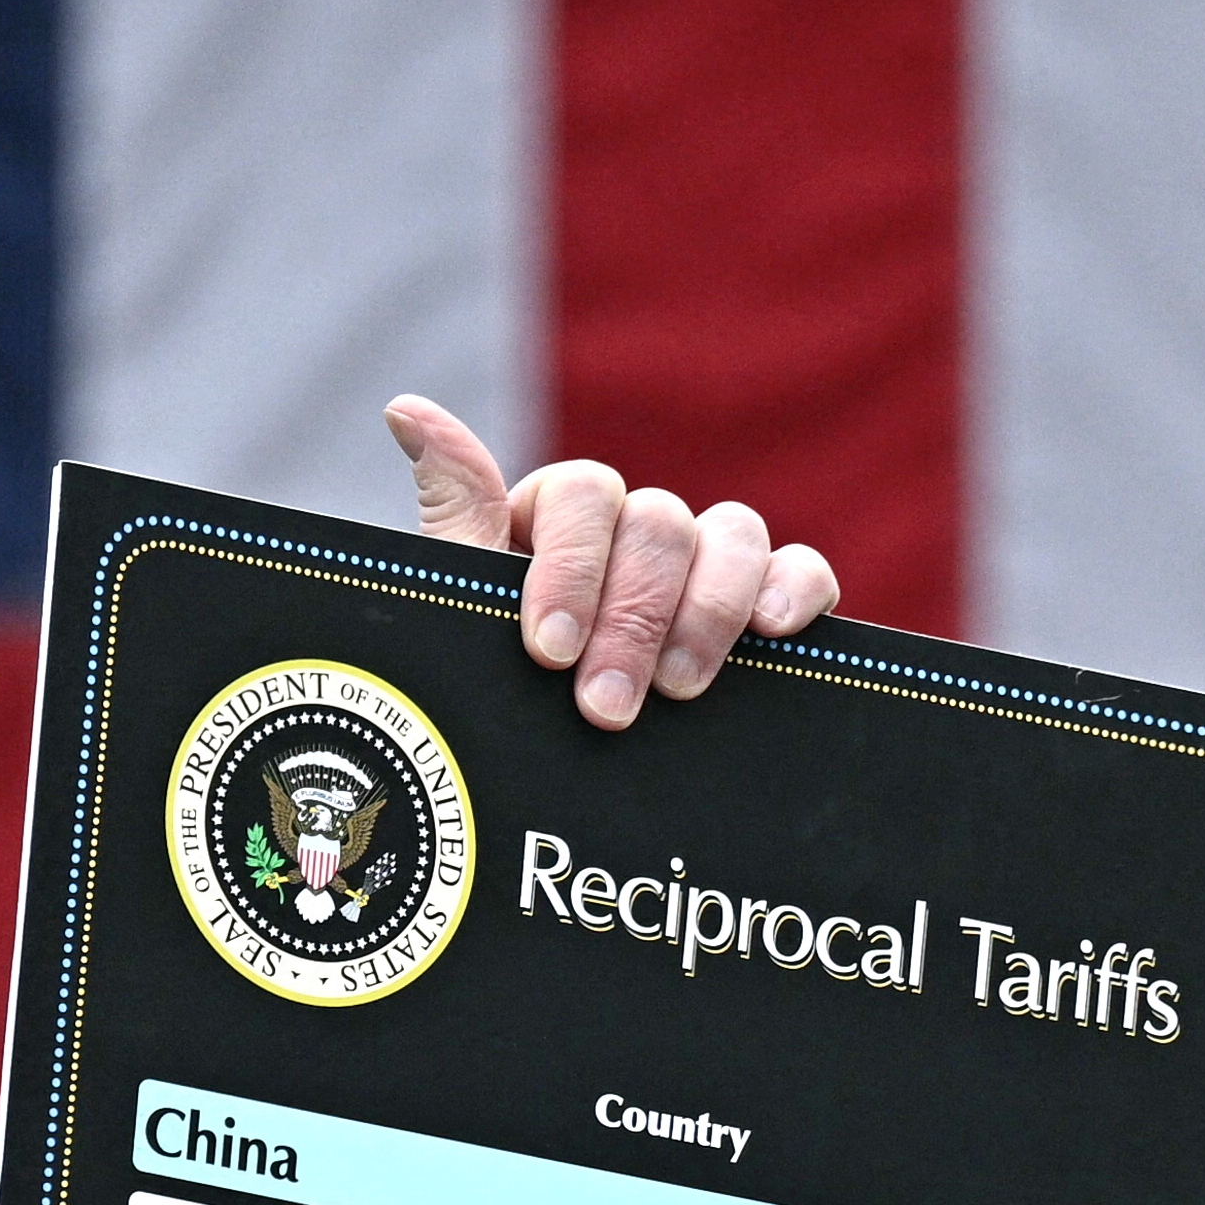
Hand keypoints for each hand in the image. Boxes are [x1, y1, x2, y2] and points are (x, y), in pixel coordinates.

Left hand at [387, 397, 841, 731]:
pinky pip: (800, 571)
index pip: (584, 493)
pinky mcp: (766, 612)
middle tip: (604, 708)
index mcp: (561, 522)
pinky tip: (773, 631)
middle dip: (633, 619)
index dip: (571, 566)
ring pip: (734, 534)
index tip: (548, 650)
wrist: (542, 795)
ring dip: (709, 610)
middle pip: (661, 522)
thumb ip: (453, 518)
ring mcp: (706, 569)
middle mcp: (637, 533)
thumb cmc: (498, 698)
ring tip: (680, 691)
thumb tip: (405, 409)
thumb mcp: (462, 614)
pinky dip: (795, 588)